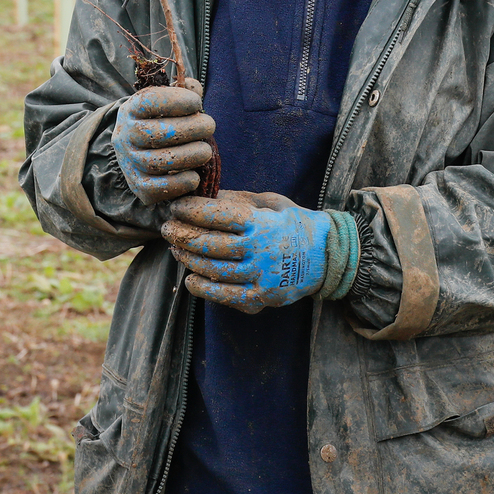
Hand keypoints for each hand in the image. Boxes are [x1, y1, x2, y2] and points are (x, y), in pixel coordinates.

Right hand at [111, 85, 215, 207]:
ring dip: (191, 156)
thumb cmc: (158, 120)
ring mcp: (130, 162)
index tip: (196, 102)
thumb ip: (183, 90)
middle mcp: (125, 136)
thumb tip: (194, 87)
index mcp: (130, 110)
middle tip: (209, 126)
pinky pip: (158, 188)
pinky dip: (181, 183)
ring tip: (206, 150)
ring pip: (160, 162)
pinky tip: (194, 175)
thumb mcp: (165, 101)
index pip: (149, 102)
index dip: (177, 100)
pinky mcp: (138, 186)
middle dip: (192, 128)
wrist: (135, 150)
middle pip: (157, 133)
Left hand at [161, 190, 330, 313]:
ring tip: (175, 248)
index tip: (176, 206)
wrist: (326, 257)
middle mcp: (261, 250)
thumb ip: (236, 199)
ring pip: (213, 270)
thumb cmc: (292, 223)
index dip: (191, 210)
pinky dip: (203, 289)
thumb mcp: (268, 202)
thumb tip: (202, 195)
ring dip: (188, 258)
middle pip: (210, 244)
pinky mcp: (262, 298)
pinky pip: (225, 296)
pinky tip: (190, 278)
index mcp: (262, 222)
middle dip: (182, 234)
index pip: (218, 214)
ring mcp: (261, 277)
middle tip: (167, 227)